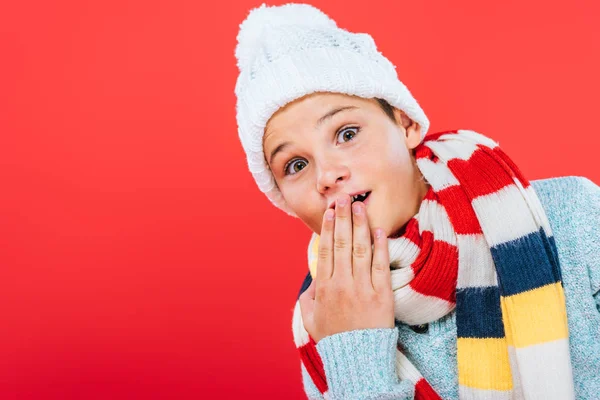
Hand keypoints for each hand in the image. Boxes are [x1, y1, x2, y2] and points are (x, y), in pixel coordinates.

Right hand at [299, 194, 393, 342]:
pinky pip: (380, 265)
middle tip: (343, 198)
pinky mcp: (382, 294)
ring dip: (359, 225)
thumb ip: (308, 297)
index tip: (329, 211)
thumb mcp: (310, 319)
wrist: (357, 358)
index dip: (327, 228)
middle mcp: (342, 283)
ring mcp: (362, 287)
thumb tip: (312, 280)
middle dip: (342, 218)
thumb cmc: (334, 338)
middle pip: (341, 243)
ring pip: (360, 249)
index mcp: (324, 287)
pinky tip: (378, 231)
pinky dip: (380, 246)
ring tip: (359, 206)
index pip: (325, 249)